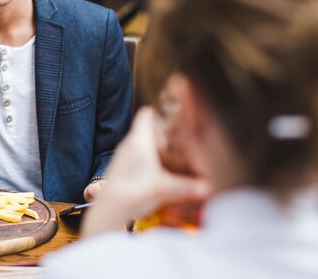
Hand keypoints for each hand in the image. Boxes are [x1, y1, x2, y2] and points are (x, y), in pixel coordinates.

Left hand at [81, 107, 208, 237]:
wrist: (108, 210)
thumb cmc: (133, 194)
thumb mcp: (164, 189)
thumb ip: (188, 187)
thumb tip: (209, 187)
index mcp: (139, 141)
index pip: (146, 113)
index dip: (160, 109)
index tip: (175, 108)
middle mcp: (129, 144)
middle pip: (146, 127)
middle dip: (163, 128)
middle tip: (181, 131)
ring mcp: (123, 156)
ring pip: (141, 141)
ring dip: (155, 143)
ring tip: (173, 149)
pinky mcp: (120, 167)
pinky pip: (136, 154)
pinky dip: (148, 156)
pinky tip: (158, 167)